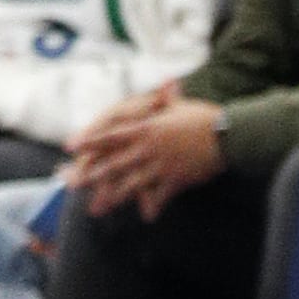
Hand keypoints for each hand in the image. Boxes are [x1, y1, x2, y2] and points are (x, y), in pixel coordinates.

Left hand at [67, 92, 226, 220]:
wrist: (227, 134)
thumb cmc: (203, 117)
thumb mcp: (179, 105)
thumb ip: (165, 100)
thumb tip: (167, 82)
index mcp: (145, 128)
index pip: (111, 136)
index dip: (90, 142)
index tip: (71, 148)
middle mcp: (148, 148)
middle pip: (115, 163)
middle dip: (92, 175)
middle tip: (73, 184)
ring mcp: (160, 165)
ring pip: (131, 183)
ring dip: (113, 196)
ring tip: (98, 207)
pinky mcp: (175, 179)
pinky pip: (160, 196)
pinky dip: (152, 206)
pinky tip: (146, 216)